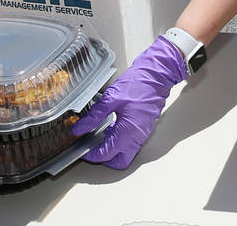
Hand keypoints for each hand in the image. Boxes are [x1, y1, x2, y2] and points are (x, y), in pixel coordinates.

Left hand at [71, 35, 187, 169]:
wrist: (158, 74)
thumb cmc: (138, 83)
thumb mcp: (110, 99)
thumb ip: (93, 117)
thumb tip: (78, 129)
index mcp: (128, 131)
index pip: (106, 154)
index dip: (91, 154)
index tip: (82, 148)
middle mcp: (137, 137)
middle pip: (119, 161)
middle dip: (104, 159)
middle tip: (92, 148)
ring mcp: (143, 133)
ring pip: (127, 153)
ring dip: (113, 149)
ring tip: (100, 135)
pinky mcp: (145, 127)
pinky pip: (132, 143)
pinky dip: (120, 141)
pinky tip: (112, 127)